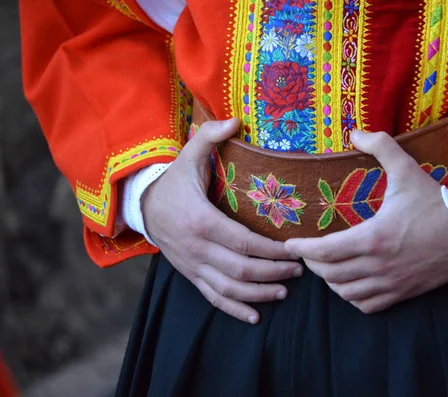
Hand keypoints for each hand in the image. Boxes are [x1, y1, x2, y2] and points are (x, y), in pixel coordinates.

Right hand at [142, 118, 302, 323]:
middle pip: (241, 269)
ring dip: (259, 294)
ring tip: (284, 292)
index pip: (244, 242)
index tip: (295, 250)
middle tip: (299, 270)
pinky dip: (234, 308)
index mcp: (201, 219)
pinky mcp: (189, 274)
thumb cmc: (172, 180)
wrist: (140, 206)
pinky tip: (254, 316)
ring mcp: (192, 265)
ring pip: (229, 288)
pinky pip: (212, 297)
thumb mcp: (188, 154)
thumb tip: (237, 120)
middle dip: (273, 273)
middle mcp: (197, 247)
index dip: (272, 250)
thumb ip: (210, 136)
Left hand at [285, 130, 447, 313]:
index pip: (325, 251)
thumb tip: (354, 132)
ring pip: (346, 293)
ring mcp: (391, 283)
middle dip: (313, 263)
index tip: (290, 244)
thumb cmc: (436, 202)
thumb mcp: (407, 169)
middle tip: (308, 250)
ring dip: (331, 281)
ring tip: (326, 265)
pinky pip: (368, 305)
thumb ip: (380, 146)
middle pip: (330, 274)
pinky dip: (352, 297)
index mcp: (374, 237)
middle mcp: (379, 265)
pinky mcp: (403, 293)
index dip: (302, 249)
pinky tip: (350, 283)